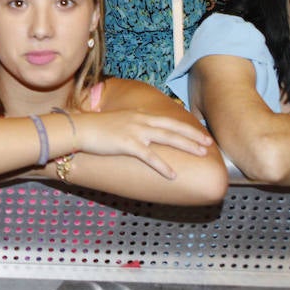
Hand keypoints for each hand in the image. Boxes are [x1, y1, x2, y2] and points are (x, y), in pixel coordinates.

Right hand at [73, 109, 213, 179]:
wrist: (80, 128)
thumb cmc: (97, 127)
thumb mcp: (120, 120)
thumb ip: (134, 123)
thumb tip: (144, 130)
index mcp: (140, 114)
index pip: (169, 120)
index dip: (187, 127)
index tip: (201, 133)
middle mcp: (141, 120)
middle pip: (173, 128)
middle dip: (193, 135)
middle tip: (209, 144)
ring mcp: (135, 132)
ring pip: (167, 138)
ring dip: (186, 146)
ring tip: (201, 154)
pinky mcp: (127, 144)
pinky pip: (149, 157)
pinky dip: (162, 166)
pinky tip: (173, 175)